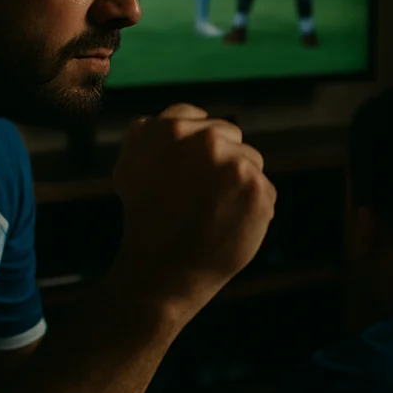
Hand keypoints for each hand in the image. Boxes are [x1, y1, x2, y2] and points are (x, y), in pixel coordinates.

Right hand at [111, 104, 274, 314]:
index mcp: (169, 129)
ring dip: (238, 183)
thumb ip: (150, 134)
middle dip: (219, 162)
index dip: (194, 148)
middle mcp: (205, 140)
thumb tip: (173, 120)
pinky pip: (265, 190)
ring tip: (213, 213)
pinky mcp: (258, 190)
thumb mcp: (128, 166)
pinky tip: (229, 225)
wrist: (162, 273)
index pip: (198, 119)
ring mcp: (235, 164)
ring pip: (251, 161)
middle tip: (199, 197)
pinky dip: (253, 208)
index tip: (188, 172)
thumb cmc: (145, 222)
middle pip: (229, 136)